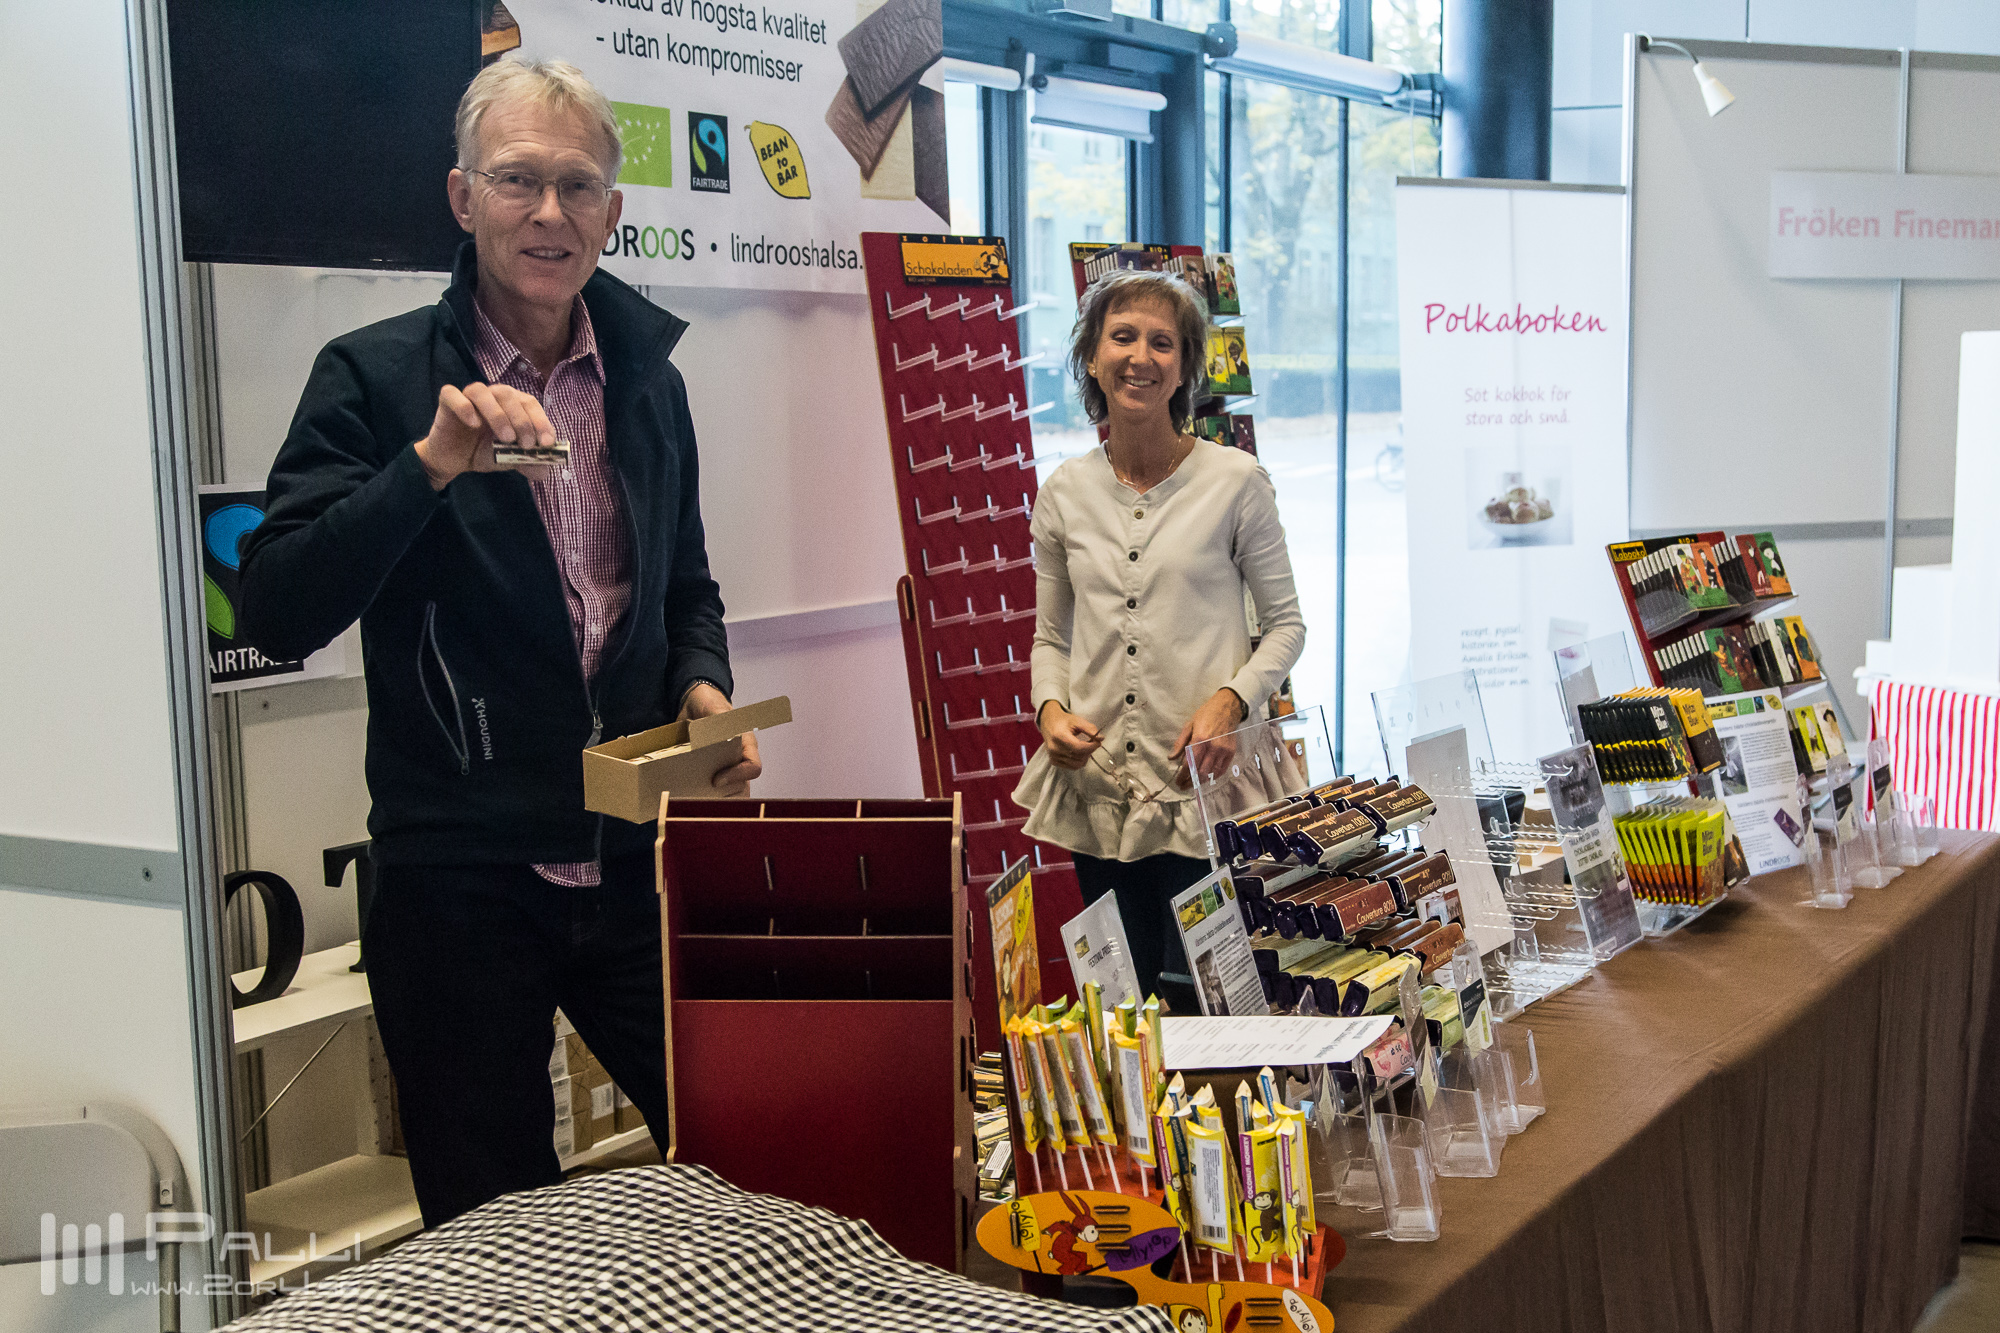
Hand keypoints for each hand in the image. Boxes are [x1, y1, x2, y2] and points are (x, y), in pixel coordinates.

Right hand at [414, 382, 557, 489]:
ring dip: (497, 414)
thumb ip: (529, 463)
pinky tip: (473, 424)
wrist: (455, 461)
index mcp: (511, 403)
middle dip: (522, 420)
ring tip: (506, 438)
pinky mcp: (447, 402)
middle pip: (508, 395)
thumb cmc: (485, 452)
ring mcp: (468, 396)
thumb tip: (545, 471)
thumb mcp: (510, 459)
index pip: (529, 403)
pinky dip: (463, 406)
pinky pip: (452, 394)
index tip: (546, 443)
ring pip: (482, 392)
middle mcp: (492, 395)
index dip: (540, 421)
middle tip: (526, 444)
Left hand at [682, 682, 760, 796]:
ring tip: (691, 804)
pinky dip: (698, 795)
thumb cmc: (710, 704)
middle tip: (702, 801)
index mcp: (746, 745)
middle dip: (724, 797)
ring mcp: (724, 768)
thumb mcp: (714, 709)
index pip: (753, 767)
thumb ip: (718, 718)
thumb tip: (717, 735)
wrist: (694, 705)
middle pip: (741, 787)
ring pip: (726, 792)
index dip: (738, 776)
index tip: (715, 780)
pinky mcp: (709, 772)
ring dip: (710, 799)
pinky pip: (710, 789)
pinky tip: (681, 797)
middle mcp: (738, 760)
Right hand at [1037, 700, 1103, 771]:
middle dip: (1089, 751)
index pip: (1079, 748)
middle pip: (1079, 757)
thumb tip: (1101, 739)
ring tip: (1085, 747)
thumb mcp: (1077, 721)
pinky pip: (1072, 766)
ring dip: (1085, 757)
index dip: (1091, 747)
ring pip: (1077, 764)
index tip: (1098, 742)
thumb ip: (1090, 729)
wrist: (1049, 723)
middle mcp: (1054, 748)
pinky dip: (1078, 761)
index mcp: (1059, 736)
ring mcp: (1053, 756)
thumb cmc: (1064, 721)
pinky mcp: (1053, 761)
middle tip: (1092, 742)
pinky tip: (1078, 752)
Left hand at [1172, 689, 1245, 786]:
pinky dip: (1213, 777)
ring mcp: (1223, 751)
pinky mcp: (1231, 752)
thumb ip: (1180, 743)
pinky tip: (1206, 778)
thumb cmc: (1206, 715)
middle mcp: (1212, 747)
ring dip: (1200, 782)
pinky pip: (1221, 770)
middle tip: (1183, 786)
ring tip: (1193, 784)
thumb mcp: (1189, 725)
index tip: (1178, 781)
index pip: (1189, 764)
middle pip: (1200, 772)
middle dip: (1190, 782)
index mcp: (1199, 739)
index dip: (1183, 776)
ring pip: (1211, 774)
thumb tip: (1171, 758)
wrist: (1227, 708)